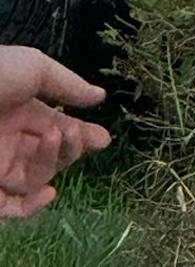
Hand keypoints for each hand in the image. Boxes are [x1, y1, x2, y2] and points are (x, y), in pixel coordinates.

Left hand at [0, 48, 108, 218]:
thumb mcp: (35, 68)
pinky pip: (7, 206)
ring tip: (55, 138)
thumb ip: (67, 85)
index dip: (81, 135)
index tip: (103, 140)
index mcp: (22, 111)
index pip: (57, 128)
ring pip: (34, 178)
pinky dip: (28, 207)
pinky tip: (50, 192)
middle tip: (76, 135)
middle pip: (50, 156)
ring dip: (52, 162)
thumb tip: (99, 97)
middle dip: (71, 148)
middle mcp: (10, 140)